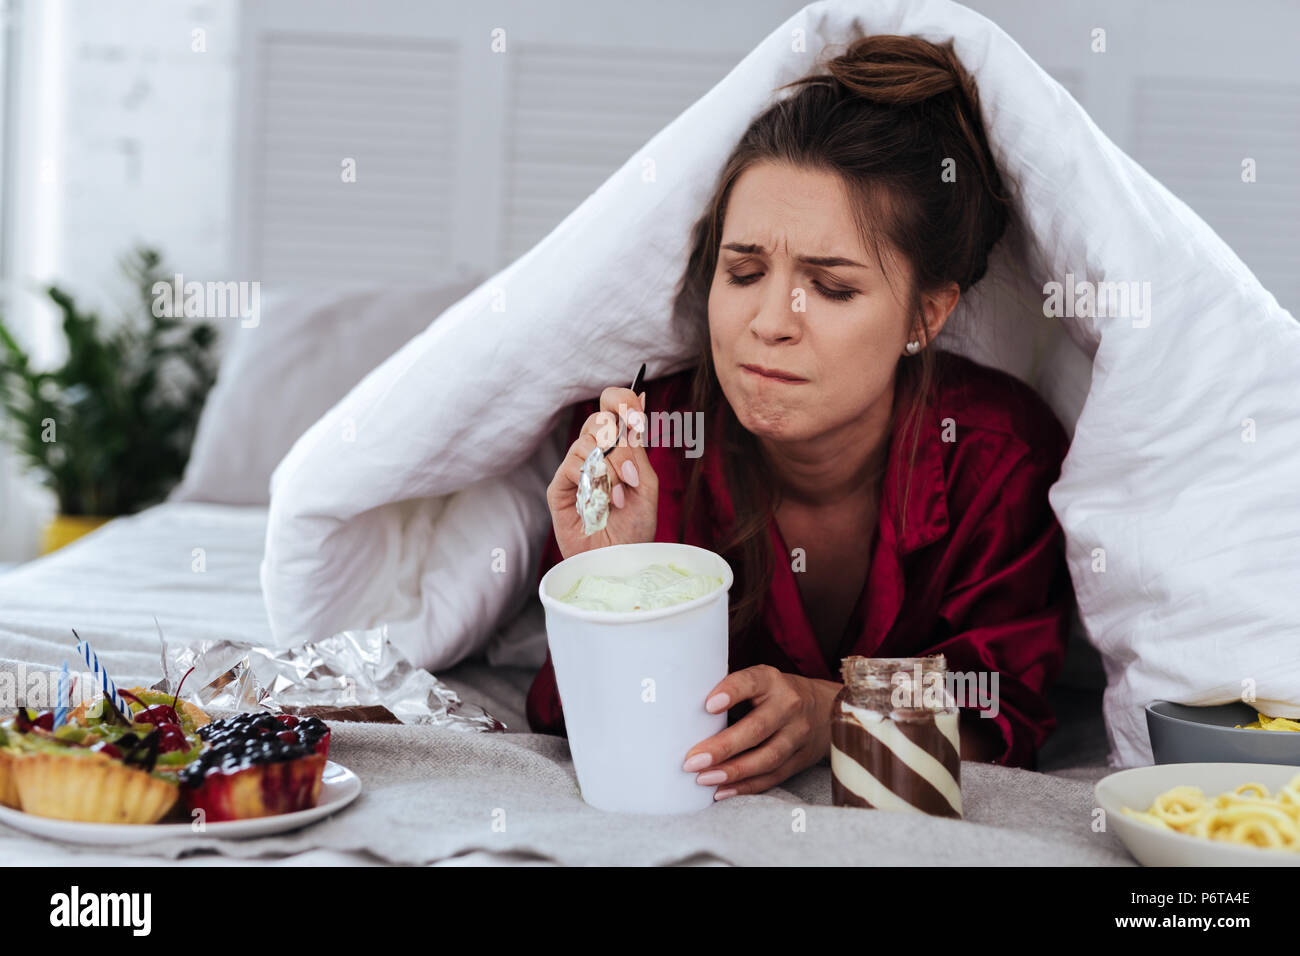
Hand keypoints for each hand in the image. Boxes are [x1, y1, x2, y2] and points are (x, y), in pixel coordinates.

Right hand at [546, 385, 658, 559]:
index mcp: (619, 449)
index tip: (636, 419)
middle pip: (599, 419)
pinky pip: (573, 465)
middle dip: (619, 445)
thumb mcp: (646, 485)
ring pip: (587, 443)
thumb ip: (637, 447)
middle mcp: (596, 454)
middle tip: (630, 474)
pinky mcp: (560, 486)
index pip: (614, 406)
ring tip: (618, 499)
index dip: (622, 402)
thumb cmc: (634, 530)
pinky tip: (600, 504)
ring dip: (609, 472)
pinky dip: (591, 483)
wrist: (617, 562)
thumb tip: (638, 397)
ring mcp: (576, 469)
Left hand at [681, 665, 840, 799]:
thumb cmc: (776, 694)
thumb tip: (684, 704)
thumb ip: (731, 691)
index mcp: (772, 680)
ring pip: (767, 757)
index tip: (708, 705)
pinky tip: (722, 791)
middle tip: (692, 760)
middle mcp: (789, 706)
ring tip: (703, 779)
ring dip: (733, 772)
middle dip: (723, 747)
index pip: (751, 682)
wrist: (827, 709)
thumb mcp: (760, 681)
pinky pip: (773, 777)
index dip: (731, 692)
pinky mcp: (800, 759)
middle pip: (757, 729)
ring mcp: (798, 735)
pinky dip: (746, 787)